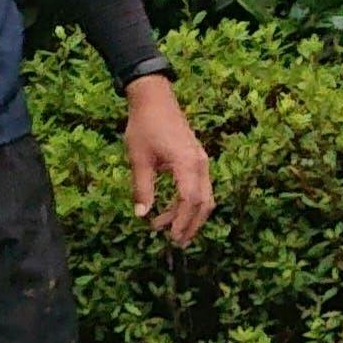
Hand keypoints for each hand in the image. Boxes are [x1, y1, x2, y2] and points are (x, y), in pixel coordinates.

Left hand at [120, 75, 214, 245]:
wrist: (155, 99)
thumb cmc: (144, 126)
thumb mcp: (138, 159)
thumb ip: (142, 188)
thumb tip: (142, 215)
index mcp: (187, 163)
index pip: (189, 200)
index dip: (181, 221)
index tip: (171, 237)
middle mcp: (200, 164)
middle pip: (203, 203)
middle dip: (190, 225)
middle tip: (175, 242)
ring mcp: (201, 162)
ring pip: (203, 196)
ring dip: (188, 215)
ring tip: (168, 230)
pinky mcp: (196, 160)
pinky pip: (198, 187)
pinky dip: (187, 202)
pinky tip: (170, 211)